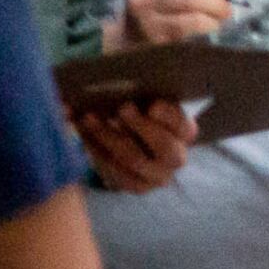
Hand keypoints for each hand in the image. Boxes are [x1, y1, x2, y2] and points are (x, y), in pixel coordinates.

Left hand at [73, 96, 195, 192]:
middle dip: (141, 126)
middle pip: (164, 145)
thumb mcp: (144, 104)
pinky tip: (83, 135)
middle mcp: (177, 157)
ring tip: (88, 118)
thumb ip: (136, 94)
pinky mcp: (136, 186)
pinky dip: (96, 150)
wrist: (132, 148)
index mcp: (185, 132)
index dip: (169, 116)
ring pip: (134, 159)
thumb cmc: (138, 116)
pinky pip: (114, 171)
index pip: (183, 125)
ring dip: (109, 136)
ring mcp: (158, 176)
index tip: (153, 106)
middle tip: (121, 108)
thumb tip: (108, 81)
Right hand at [121, 0, 234, 46]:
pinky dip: (206, 28)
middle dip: (217, 1)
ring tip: (223, 17)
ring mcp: (147, 21)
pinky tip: (211, 27)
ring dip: (214, 16)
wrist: (130, 36)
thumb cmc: (156, 4)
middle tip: (229, 7)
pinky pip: (189, 33)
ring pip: (192, 16)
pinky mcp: (156, 41)